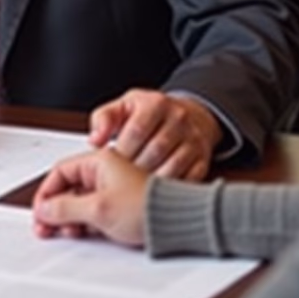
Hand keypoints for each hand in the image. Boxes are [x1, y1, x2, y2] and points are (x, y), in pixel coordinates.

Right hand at [32, 148, 147, 245]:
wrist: (178, 222)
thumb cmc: (147, 207)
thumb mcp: (98, 209)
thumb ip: (65, 208)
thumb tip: (46, 210)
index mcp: (100, 161)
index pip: (61, 171)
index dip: (47, 192)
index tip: (41, 211)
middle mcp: (106, 172)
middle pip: (69, 187)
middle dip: (55, 208)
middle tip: (47, 227)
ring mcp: (113, 189)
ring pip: (81, 201)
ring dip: (69, 217)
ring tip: (66, 232)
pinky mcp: (120, 205)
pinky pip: (94, 211)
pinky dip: (84, 222)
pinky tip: (82, 233)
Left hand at [88, 89, 219, 179]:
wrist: (184, 116)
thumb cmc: (147, 114)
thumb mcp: (123, 107)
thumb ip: (104, 118)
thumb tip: (95, 139)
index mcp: (156, 103)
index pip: (137, 130)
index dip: (121, 151)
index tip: (109, 165)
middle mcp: (179, 119)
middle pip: (155, 150)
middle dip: (134, 170)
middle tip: (118, 182)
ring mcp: (194, 139)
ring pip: (173, 166)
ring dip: (151, 182)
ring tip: (134, 191)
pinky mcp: (203, 158)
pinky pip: (188, 178)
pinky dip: (170, 190)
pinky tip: (155, 194)